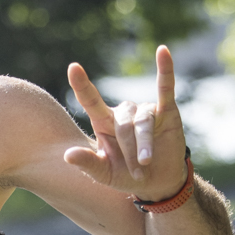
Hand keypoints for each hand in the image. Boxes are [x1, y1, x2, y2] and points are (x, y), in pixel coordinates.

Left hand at [65, 45, 187, 202]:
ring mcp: (145, 110)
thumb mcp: (104, 174)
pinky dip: (165, 69)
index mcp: (104, 123)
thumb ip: (87, 164)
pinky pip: (165, 88)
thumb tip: (67, 155)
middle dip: (129, 149)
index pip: (90, 100)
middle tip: (135, 173)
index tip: (73, 67)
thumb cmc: (125, 177)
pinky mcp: (166, 110)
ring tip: (146, 164)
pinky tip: (163, 51)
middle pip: (123, 123)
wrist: (157, 182)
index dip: (82, 85)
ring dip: (144, 144)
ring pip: (143, 121)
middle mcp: (123, 113)